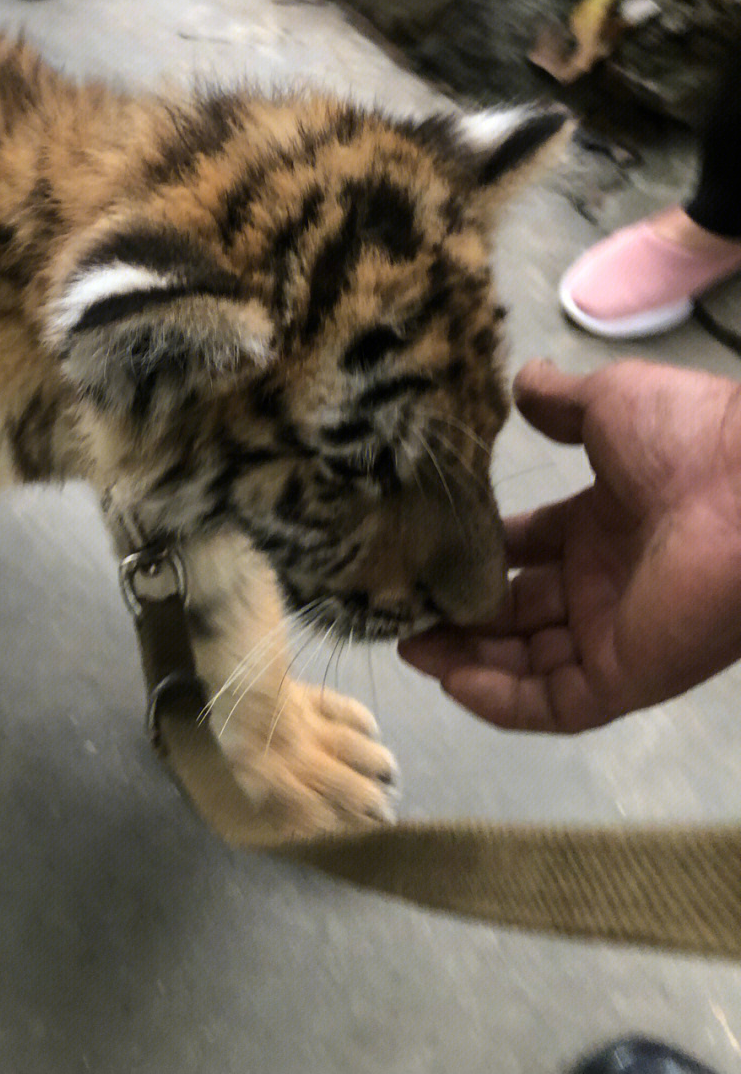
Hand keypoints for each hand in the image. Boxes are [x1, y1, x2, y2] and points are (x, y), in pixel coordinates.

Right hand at [399, 358, 740, 731]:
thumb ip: (559, 404)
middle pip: (518, 612)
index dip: (478, 554)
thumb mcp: (608, 404)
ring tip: (408, 646)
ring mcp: (613, 633)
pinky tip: (450, 679)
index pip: (527, 549)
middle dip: (460, 613)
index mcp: (603, 523)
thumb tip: (520, 383)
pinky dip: (500, 700)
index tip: (424, 553)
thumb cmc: (684, 440)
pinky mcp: (623, 676)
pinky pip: (553, 704)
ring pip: (526, 663)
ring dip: (466, 660)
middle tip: (403, 610)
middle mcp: (604, 582)